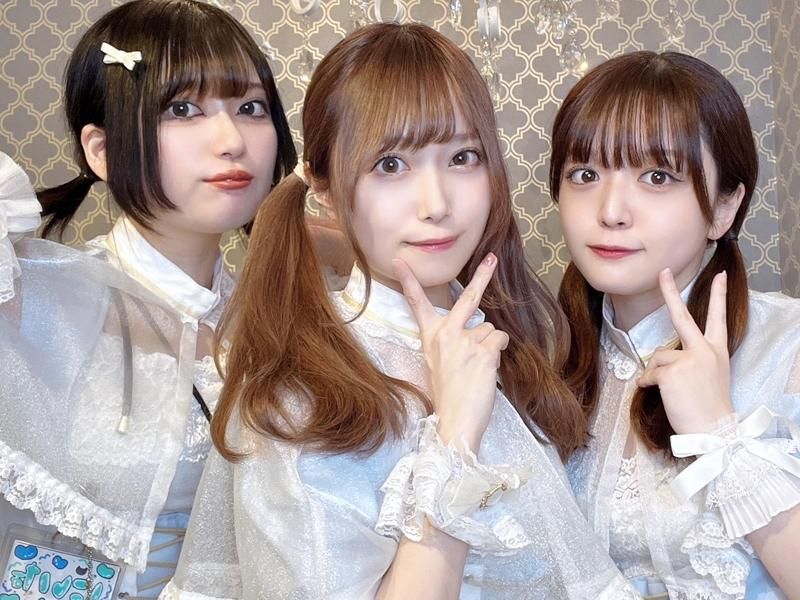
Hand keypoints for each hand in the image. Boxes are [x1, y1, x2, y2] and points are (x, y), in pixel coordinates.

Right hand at [392, 253, 508, 451]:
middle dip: (482, 275)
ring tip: (477, 368)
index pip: (417, 304)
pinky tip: (486, 369)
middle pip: (468, 298)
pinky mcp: (484, 351)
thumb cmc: (447, 397)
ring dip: (489, 345)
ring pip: (490, 329)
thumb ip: (452, 342)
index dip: (409, 281)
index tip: (399, 261)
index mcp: (430, 337)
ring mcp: (465, 341)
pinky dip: (498, 353)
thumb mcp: (437, 364)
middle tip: (491, 258)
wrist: (455, 421)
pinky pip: (500, 341)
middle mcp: (446, 334)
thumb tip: (479, 331)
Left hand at [637, 268, 733, 433]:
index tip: (720, 275)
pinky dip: (648, 383)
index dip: (718, 296)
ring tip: (670, 391)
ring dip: (655, 373)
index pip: (717, 318)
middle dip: (670, 291)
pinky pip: (649, 373)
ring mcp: (688, 359)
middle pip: (683, 315)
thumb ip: (690, 360)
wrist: (715, 431)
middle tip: (663, 272)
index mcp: (716, 351)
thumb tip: (662, 359)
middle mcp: (704, 350)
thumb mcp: (708, 376)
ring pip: (658, 356)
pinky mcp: (672, 371)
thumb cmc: (709, 408)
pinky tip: (657, 393)